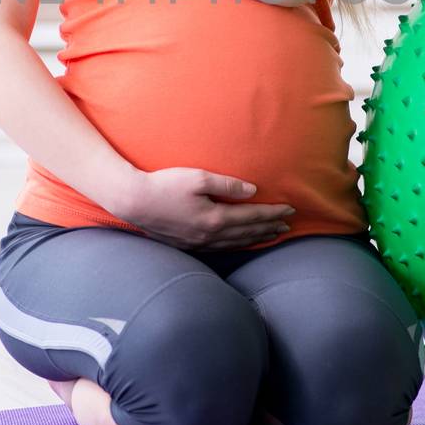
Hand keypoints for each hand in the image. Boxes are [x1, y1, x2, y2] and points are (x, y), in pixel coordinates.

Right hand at [109, 168, 295, 250]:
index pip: (252, 217)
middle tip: (288, 225)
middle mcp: (210, 235)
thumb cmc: (165, 185)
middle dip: (269, 227)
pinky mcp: (189, 245)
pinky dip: (238, 244)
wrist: (134, 202)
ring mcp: (199, 243)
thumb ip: (228, 185)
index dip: (273, 213)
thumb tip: (253, 191)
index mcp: (215, 218)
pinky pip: (222, 247)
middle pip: (248, 233)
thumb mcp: (198, 177)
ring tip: (272, 234)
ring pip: (236, 243)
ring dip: (257, 238)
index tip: (290, 209)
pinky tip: (241, 242)